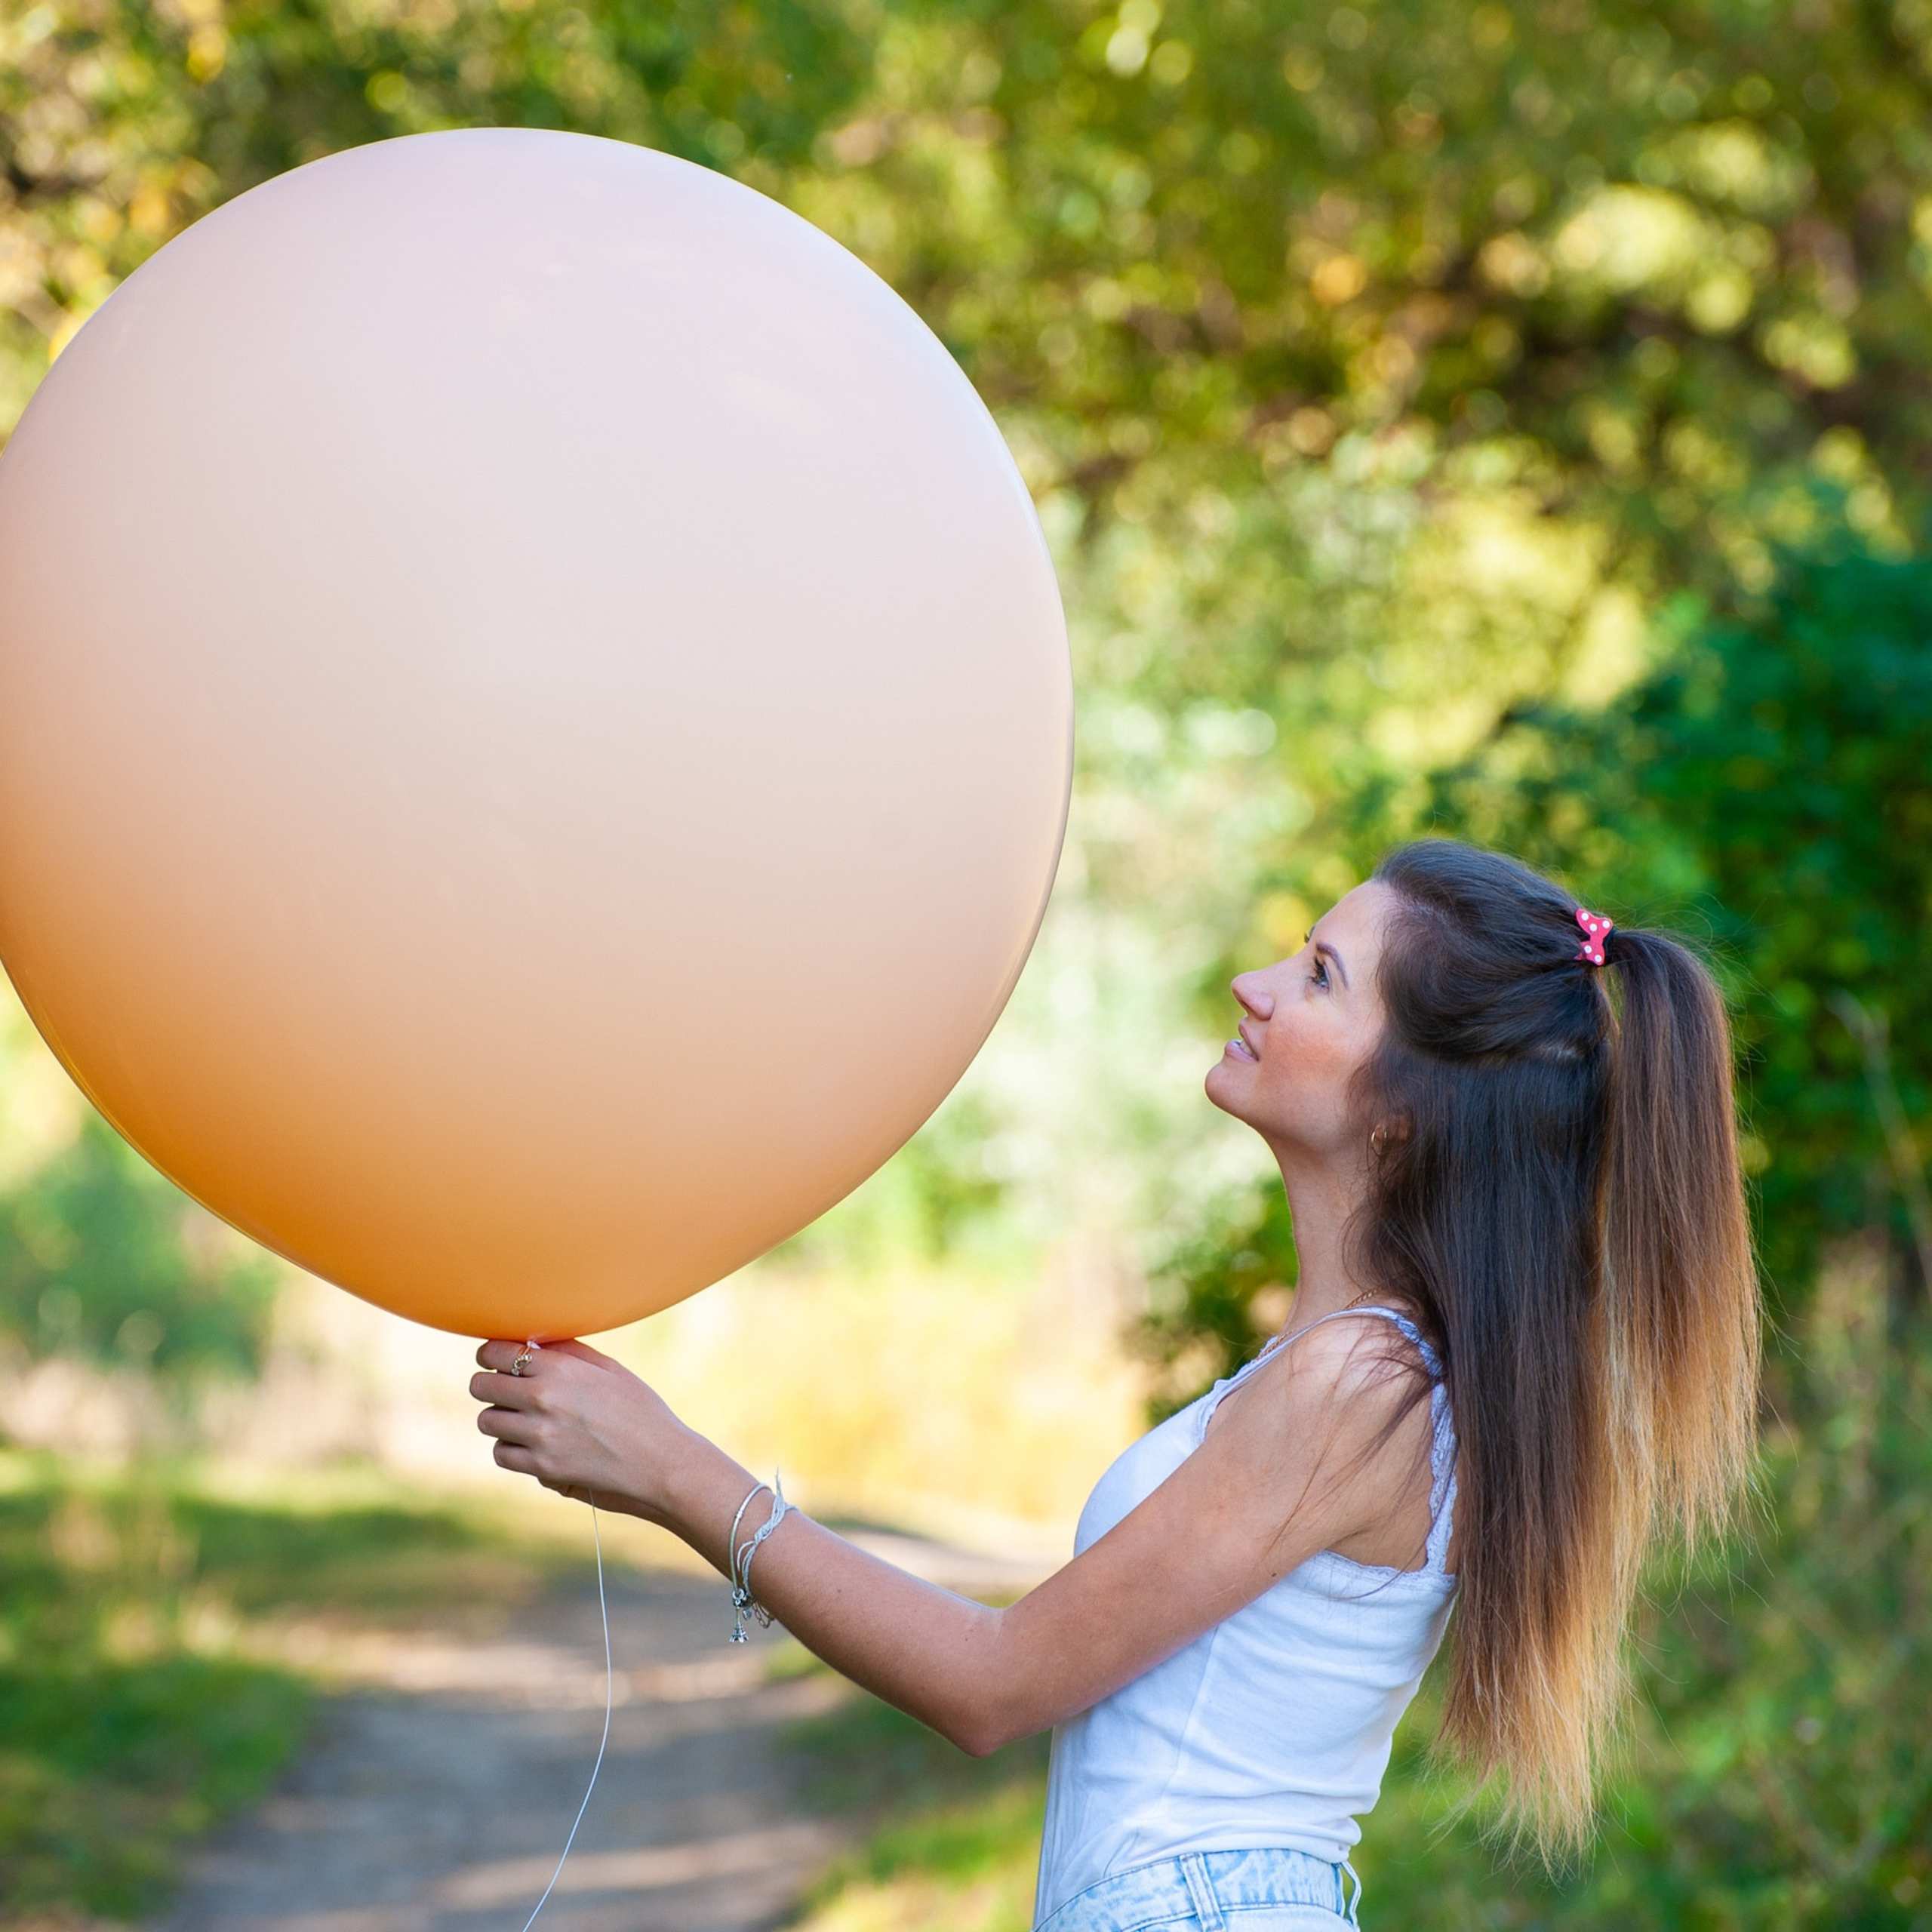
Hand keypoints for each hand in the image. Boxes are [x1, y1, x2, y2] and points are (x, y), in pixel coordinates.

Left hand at [471, 1339, 693, 1522]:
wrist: (661, 1461)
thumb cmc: (641, 1410)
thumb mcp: (610, 1370)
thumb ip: (569, 1351)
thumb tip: (535, 1340)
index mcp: (561, 1369)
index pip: (496, 1353)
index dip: (490, 1354)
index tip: (495, 1359)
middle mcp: (544, 1398)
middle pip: (481, 1386)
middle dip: (489, 1383)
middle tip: (504, 1389)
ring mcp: (540, 1435)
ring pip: (487, 1421)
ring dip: (499, 1418)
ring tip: (521, 1418)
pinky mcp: (541, 1467)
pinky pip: (501, 1453)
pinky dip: (510, 1448)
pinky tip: (530, 1444)